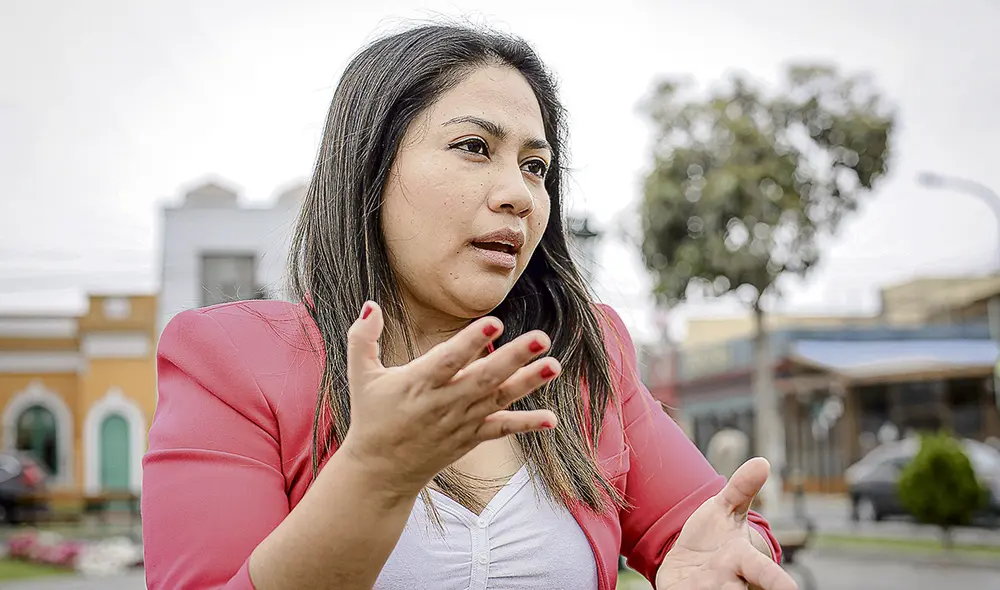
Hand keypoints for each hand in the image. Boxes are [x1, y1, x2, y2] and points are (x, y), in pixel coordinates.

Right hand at [339, 301, 558, 497]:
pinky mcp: (470, 439)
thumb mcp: (361, 376)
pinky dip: (526, 425)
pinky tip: (551, 419)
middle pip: (484, 377)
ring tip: (554, 365)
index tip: (496, 322)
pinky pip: (500, 429)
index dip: (472, 341)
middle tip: (542, 337)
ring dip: (528, 383)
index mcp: (418, 383)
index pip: (449, 359)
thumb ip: (362, 338)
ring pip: (498, 399)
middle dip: (514, 357)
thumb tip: (371, 303)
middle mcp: (444, 403)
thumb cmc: (371, 417)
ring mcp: (460, 422)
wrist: (380, 472)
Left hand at [655, 458, 797, 589]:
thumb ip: (741, 488)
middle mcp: (728, 581)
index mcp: (742, 559)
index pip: (763, 571)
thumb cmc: (714, 535)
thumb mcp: (724, 508)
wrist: (688, 559)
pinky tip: (680, 589)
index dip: (777, 582)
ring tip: (703, 585)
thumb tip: (762, 462)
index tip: (791, 589)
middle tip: (741, 588)